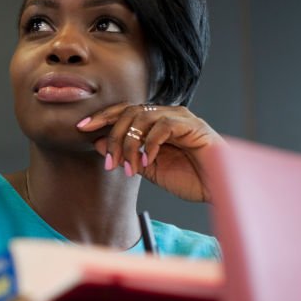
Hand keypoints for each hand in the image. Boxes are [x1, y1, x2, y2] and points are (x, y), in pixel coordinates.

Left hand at [77, 102, 225, 201]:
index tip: (81, 127)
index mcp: (155, 123)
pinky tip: (148, 161)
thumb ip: (126, 155)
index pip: (124, 111)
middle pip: (128, 111)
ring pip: (142, 118)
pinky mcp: (192, 126)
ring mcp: (180, 118)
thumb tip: (97, 143)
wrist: (219, 189)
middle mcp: (167, 115)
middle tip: (109, 161)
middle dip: (112, 135)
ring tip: (129, 167)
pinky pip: (162, 126)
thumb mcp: (148, 168)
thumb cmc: (190, 179)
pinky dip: (150, 144)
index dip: (102, 116)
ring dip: (129, 144)